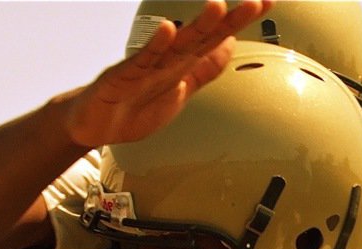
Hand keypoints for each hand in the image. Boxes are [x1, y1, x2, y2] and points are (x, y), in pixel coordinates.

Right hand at [61, 0, 272, 147]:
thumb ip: (205, 68)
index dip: (240, 23)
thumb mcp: (180, 89)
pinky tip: (168, 30)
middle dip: (228, 20)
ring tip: (217, 6)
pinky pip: (141, 60)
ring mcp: (144, 66)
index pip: (217, 39)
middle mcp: (167, 59)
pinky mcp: (122, 77)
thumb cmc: (135, 105)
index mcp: (182, 63)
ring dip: (197, 25)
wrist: (94, 124)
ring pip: (176, 44)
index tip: (267, 3)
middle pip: (202, 36)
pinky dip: (155, 46)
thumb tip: (231, 44)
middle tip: (255, 3)